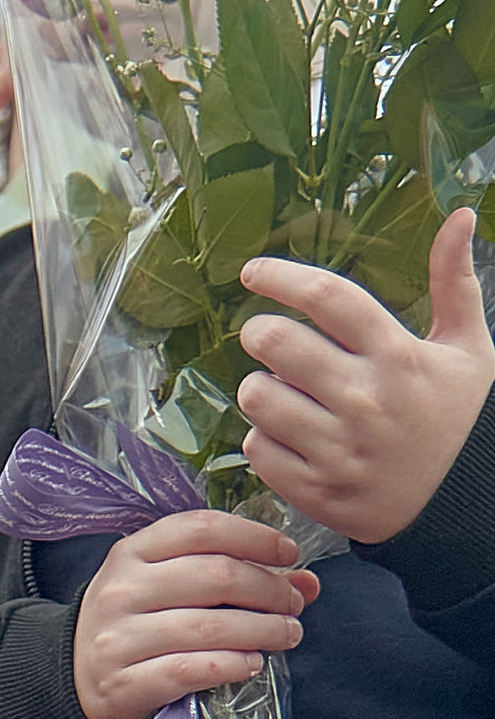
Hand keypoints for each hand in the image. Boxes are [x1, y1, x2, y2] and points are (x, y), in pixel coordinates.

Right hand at [71, 513, 315, 718]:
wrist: (74, 683)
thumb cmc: (134, 626)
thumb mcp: (168, 588)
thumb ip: (231, 576)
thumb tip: (306, 582)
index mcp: (132, 552)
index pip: (202, 528)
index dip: (255, 537)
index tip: (289, 555)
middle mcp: (122, 589)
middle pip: (214, 576)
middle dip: (268, 589)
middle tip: (293, 605)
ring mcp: (118, 638)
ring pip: (208, 627)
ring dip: (261, 631)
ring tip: (287, 635)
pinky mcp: (123, 684)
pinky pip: (189, 670)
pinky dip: (229, 665)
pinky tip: (251, 664)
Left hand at [237, 209, 494, 542]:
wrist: (457, 504)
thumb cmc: (455, 418)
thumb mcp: (467, 347)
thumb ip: (455, 281)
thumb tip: (459, 214)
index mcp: (398, 356)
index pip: (327, 296)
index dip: (280, 276)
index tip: (252, 272)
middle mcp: (365, 399)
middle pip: (276, 341)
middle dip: (259, 331)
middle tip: (264, 337)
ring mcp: (337, 448)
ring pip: (256, 396)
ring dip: (258, 387)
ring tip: (281, 390)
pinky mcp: (315, 489)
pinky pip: (256, 448)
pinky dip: (262, 438)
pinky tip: (287, 435)